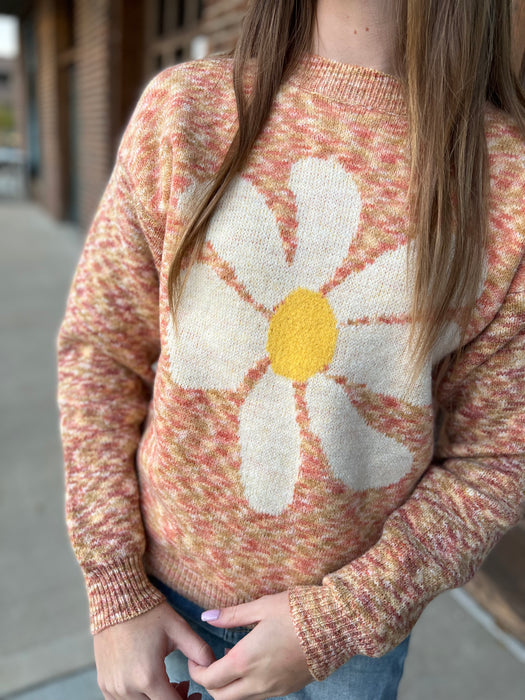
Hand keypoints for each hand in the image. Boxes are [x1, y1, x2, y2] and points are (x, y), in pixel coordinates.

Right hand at [94, 601, 215, 699]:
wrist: (116, 598)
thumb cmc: (149, 612)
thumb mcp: (178, 629)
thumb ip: (199, 650)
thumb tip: (213, 666)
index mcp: (149, 676)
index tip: (195, 694)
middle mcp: (127, 688)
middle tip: (184, 688)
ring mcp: (113, 687)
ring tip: (167, 684)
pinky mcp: (103, 683)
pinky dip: (139, 698)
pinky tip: (149, 683)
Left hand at [188, 591, 313, 699]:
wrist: (336, 626)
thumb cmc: (298, 611)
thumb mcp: (262, 606)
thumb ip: (232, 615)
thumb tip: (207, 616)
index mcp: (245, 660)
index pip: (210, 678)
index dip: (196, 670)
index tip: (195, 658)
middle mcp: (257, 681)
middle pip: (221, 697)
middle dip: (209, 684)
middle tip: (207, 664)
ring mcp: (274, 689)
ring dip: (228, 687)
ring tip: (230, 660)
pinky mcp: (287, 689)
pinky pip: (258, 696)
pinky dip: (246, 687)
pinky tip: (252, 662)